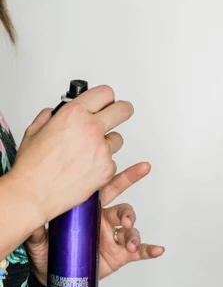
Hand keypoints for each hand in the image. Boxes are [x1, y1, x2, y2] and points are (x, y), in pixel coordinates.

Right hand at [11, 85, 133, 225]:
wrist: (36, 192)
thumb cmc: (34, 165)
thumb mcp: (36, 130)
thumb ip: (50, 117)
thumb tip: (57, 113)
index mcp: (74, 114)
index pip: (104, 93)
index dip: (107, 97)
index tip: (109, 100)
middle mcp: (92, 129)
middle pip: (123, 110)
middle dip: (123, 110)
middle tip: (122, 111)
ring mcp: (102, 150)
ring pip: (117, 140)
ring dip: (107, 143)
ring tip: (87, 153)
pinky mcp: (108, 170)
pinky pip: (112, 162)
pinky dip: (102, 164)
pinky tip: (86, 169)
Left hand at [25, 162, 164, 285]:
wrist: (55, 275)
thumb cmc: (50, 252)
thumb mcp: (39, 240)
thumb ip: (37, 232)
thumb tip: (32, 224)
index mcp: (89, 211)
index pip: (107, 190)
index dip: (122, 178)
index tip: (134, 168)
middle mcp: (104, 221)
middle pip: (123, 208)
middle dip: (129, 210)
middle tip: (127, 218)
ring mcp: (114, 238)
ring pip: (131, 230)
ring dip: (133, 234)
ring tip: (129, 244)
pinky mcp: (120, 255)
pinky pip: (139, 251)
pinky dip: (150, 250)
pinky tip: (158, 249)